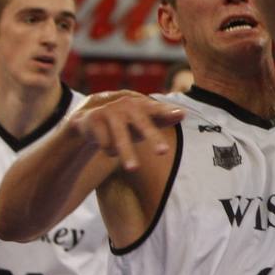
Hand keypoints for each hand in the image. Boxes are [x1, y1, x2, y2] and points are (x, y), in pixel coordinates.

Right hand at [69, 91, 183, 171]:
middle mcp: (127, 105)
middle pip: (143, 124)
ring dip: (127, 153)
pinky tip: (106, 146)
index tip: (181, 114)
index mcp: (143, 105)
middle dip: (153, 138)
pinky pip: (105, 143)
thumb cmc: (128, 123)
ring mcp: (110, 111)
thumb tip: (183, 113)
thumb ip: (165, 118)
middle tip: (164, 151)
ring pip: (121, 137)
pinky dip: (109, 150)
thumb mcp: (146, 122)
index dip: (168, 112)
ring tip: (133, 169)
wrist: (91, 120)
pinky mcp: (95, 119)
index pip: (158, 110)